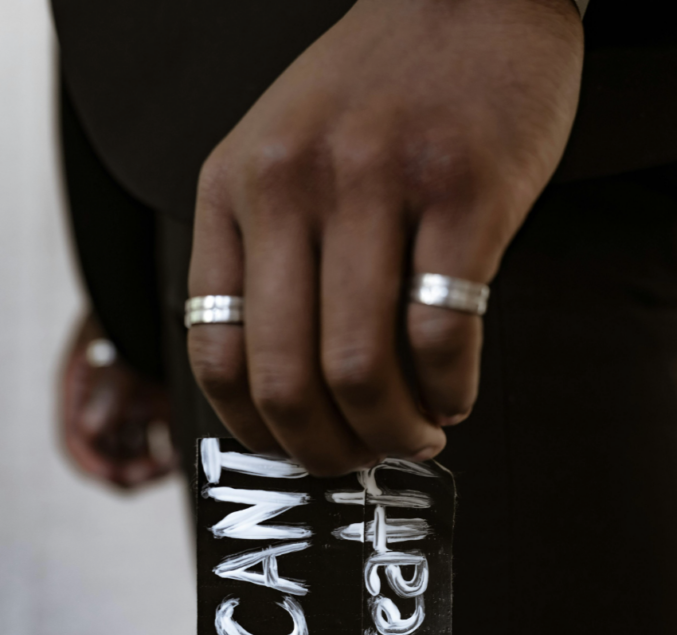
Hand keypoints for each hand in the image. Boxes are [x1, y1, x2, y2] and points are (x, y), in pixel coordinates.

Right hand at [61, 312, 176, 488]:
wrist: (157, 288)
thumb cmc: (127, 311)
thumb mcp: (113, 348)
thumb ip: (104, 388)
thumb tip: (89, 428)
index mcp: (82, 393)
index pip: (77, 444)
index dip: (96, 466)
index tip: (121, 477)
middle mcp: (106, 404)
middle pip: (110, 456)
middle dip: (131, 471)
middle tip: (159, 469)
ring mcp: (134, 406)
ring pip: (139, 452)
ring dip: (155, 463)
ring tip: (178, 456)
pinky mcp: (163, 404)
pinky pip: (167, 439)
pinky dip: (177, 448)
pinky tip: (192, 444)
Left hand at [189, 0, 582, 474]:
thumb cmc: (375, 95)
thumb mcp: (279, 158)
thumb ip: (266, 259)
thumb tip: (285, 397)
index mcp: (232, 189)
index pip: (217, 355)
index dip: (257, 433)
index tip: (298, 449)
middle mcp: (290, 184)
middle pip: (287, 380)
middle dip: (329, 451)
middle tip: (366, 457)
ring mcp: (375, 182)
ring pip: (362, 369)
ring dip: (395, 431)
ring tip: (420, 432)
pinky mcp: (463, 189)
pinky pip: (443, 333)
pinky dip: (450, 389)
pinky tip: (456, 391)